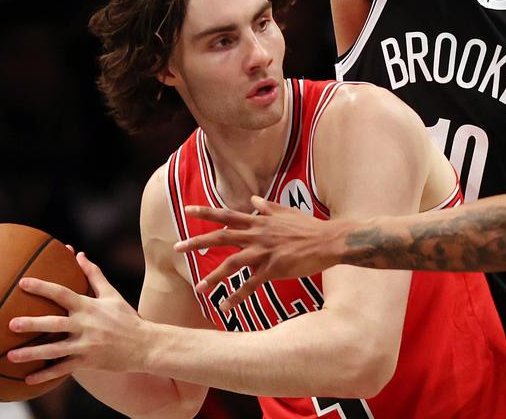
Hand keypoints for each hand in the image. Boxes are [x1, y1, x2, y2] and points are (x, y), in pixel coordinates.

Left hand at [8, 252, 146, 383]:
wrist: (145, 345)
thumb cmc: (126, 317)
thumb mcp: (112, 294)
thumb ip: (94, 275)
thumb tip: (79, 255)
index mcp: (89, 306)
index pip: (62, 293)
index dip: (42, 287)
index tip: (22, 283)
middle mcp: (85, 325)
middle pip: (54, 323)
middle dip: (32, 324)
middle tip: (11, 324)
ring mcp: (86, 345)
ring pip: (54, 350)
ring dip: (32, 353)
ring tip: (10, 356)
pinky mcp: (87, 362)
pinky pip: (63, 369)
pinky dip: (46, 375)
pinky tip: (28, 379)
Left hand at [173, 197, 340, 309]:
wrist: (329, 240)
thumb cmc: (309, 227)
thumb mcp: (287, 212)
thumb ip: (268, 207)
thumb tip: (254, 200)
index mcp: (260, 221)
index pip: (227, 214)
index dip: (206, 212)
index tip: (187, 210)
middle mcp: (258, 234)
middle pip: (221, 236)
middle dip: (197, 241)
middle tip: (176, 247)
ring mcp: (265, 252)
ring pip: (232, 263)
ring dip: (213, 276)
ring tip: (198, 288)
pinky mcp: (274, 268)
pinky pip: (251, 285)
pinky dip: (237, 296)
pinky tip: (225, 306)